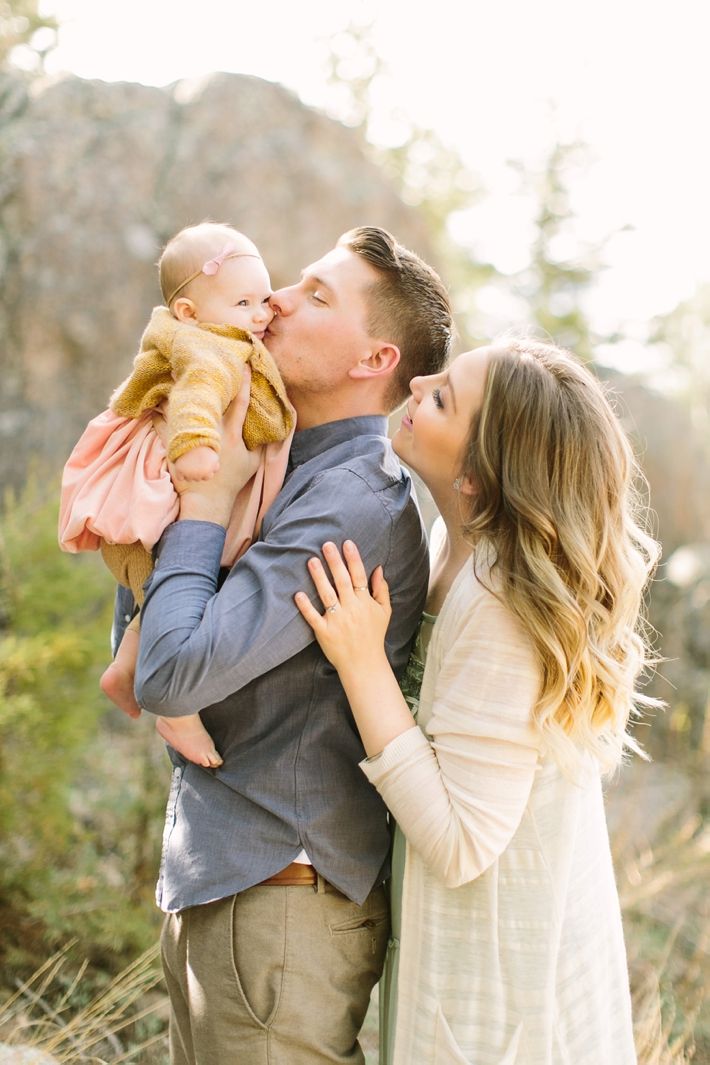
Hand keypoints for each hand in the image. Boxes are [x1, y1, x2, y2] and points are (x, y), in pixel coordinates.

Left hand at [171, 368, 263, 525]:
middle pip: (211, 397)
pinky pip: (161, 422)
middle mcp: (213, 431)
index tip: (244, 362)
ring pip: (183, 405)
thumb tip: (273, 426)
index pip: (241, 402)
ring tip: (172, 368)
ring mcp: (193, 436)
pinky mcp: (174, 444)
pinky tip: (153, 397)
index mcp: (234, 434)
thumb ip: (261, 443)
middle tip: (203, 354)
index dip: (244, 381)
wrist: (207, 501)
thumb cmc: (232, 481)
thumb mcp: (254, 463)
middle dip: (209, 375)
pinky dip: (156, 410)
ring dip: (178, 387)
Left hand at [295, 540, 390, 674]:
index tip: (346, 543)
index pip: (359, 576)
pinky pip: (313, 617)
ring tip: (311, 561)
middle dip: (334, 562)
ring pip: (327, 595)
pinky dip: (306, 607)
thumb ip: (381, 589)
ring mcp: (337, 621)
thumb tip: (378, 568)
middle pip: (342, 581)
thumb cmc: (374, 635)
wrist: (364, 664)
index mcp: (365, 602)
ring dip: (319, 577)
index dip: (353, 559)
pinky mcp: (324, 632)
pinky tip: (298, 594)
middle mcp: (351, 609)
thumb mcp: (384, 611)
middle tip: (326, 545)